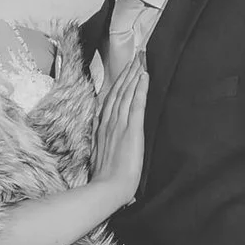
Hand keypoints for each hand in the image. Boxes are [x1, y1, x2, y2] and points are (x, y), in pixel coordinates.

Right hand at [90, 53, 147, 207]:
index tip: (124, 70)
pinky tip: (144, 75)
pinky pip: (136, 104)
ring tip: (141, 59)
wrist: (108, 189)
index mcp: (102, 128)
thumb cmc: (106, 179)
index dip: (118, 83)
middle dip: (127, 73)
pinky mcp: (131, 130)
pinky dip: (140, 88)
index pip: (110, 100)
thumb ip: (102, 143)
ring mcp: (119, 125)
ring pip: (126, 93)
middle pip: (118, 92)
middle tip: (136, 56)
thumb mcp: (99, 156)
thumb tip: (102, 136)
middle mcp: (109, 122)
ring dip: (134, 75)